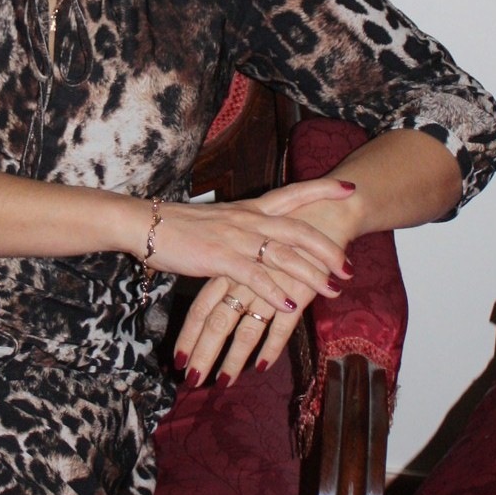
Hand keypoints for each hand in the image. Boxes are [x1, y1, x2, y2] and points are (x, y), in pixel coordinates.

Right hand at [148, 177, 354, 309]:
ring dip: (312, 275)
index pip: (293, 193)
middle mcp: (248, 219)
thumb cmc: (180, 225)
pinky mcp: (220, 258)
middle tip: (349, 267)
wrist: (146, 223)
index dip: (322, 189)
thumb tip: (265, 238)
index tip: (349, 188)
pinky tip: (290, 306)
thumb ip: (245, 227)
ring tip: (333, 291)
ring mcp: (235, 238)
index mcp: (250, 208)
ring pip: (284, 255)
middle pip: (299, 229)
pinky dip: (274, 291)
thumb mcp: (220, 220)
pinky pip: (255, 276)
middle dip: (329, 249)